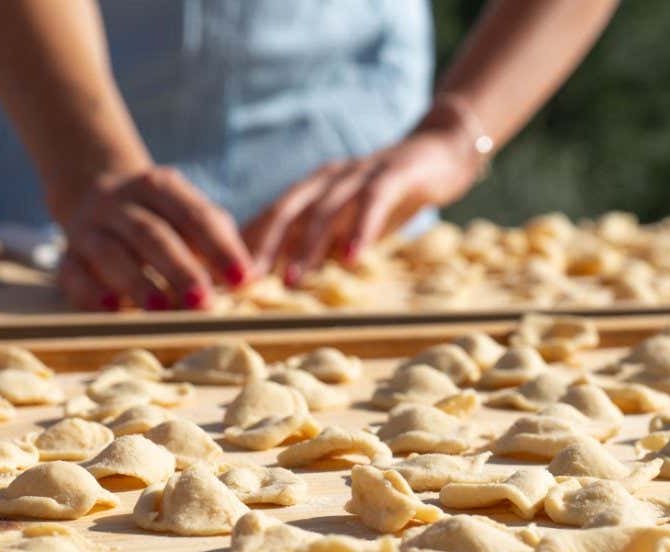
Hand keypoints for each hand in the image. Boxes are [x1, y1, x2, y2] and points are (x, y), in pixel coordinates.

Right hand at [55, 166, 251, 310]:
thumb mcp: (189, 213)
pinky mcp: (68, 254)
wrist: (92, 192)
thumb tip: (254, 276)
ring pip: (111, 252)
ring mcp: (90, 226)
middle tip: (203, 303)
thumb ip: (220, 240)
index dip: (220, 248)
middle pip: (152, 234)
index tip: (243, 280)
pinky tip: (113, 311)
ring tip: (161, 310)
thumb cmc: (161, 217)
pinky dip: (92, 293)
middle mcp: (120, 201)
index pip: (195, 216)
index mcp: (160, 186)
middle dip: (179, 269)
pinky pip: (74, 273)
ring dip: (137, 283)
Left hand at [244, 119, 482, 284]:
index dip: (247, 247)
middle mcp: (328, 179)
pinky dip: (361, 230)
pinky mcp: (394, 173)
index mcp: (313, 190)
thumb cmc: (391, 196)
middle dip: (263, 248)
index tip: (226, 279)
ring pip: (325, 210)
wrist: (443, 152)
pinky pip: (373, 202)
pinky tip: (352, 258)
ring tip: (293, 280)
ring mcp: (360, 174)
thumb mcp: (351, 222)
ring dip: (307, 247)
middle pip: (286, 212)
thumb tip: (288, 280)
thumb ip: (324, 243)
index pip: (271, 219)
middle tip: (246, 282)